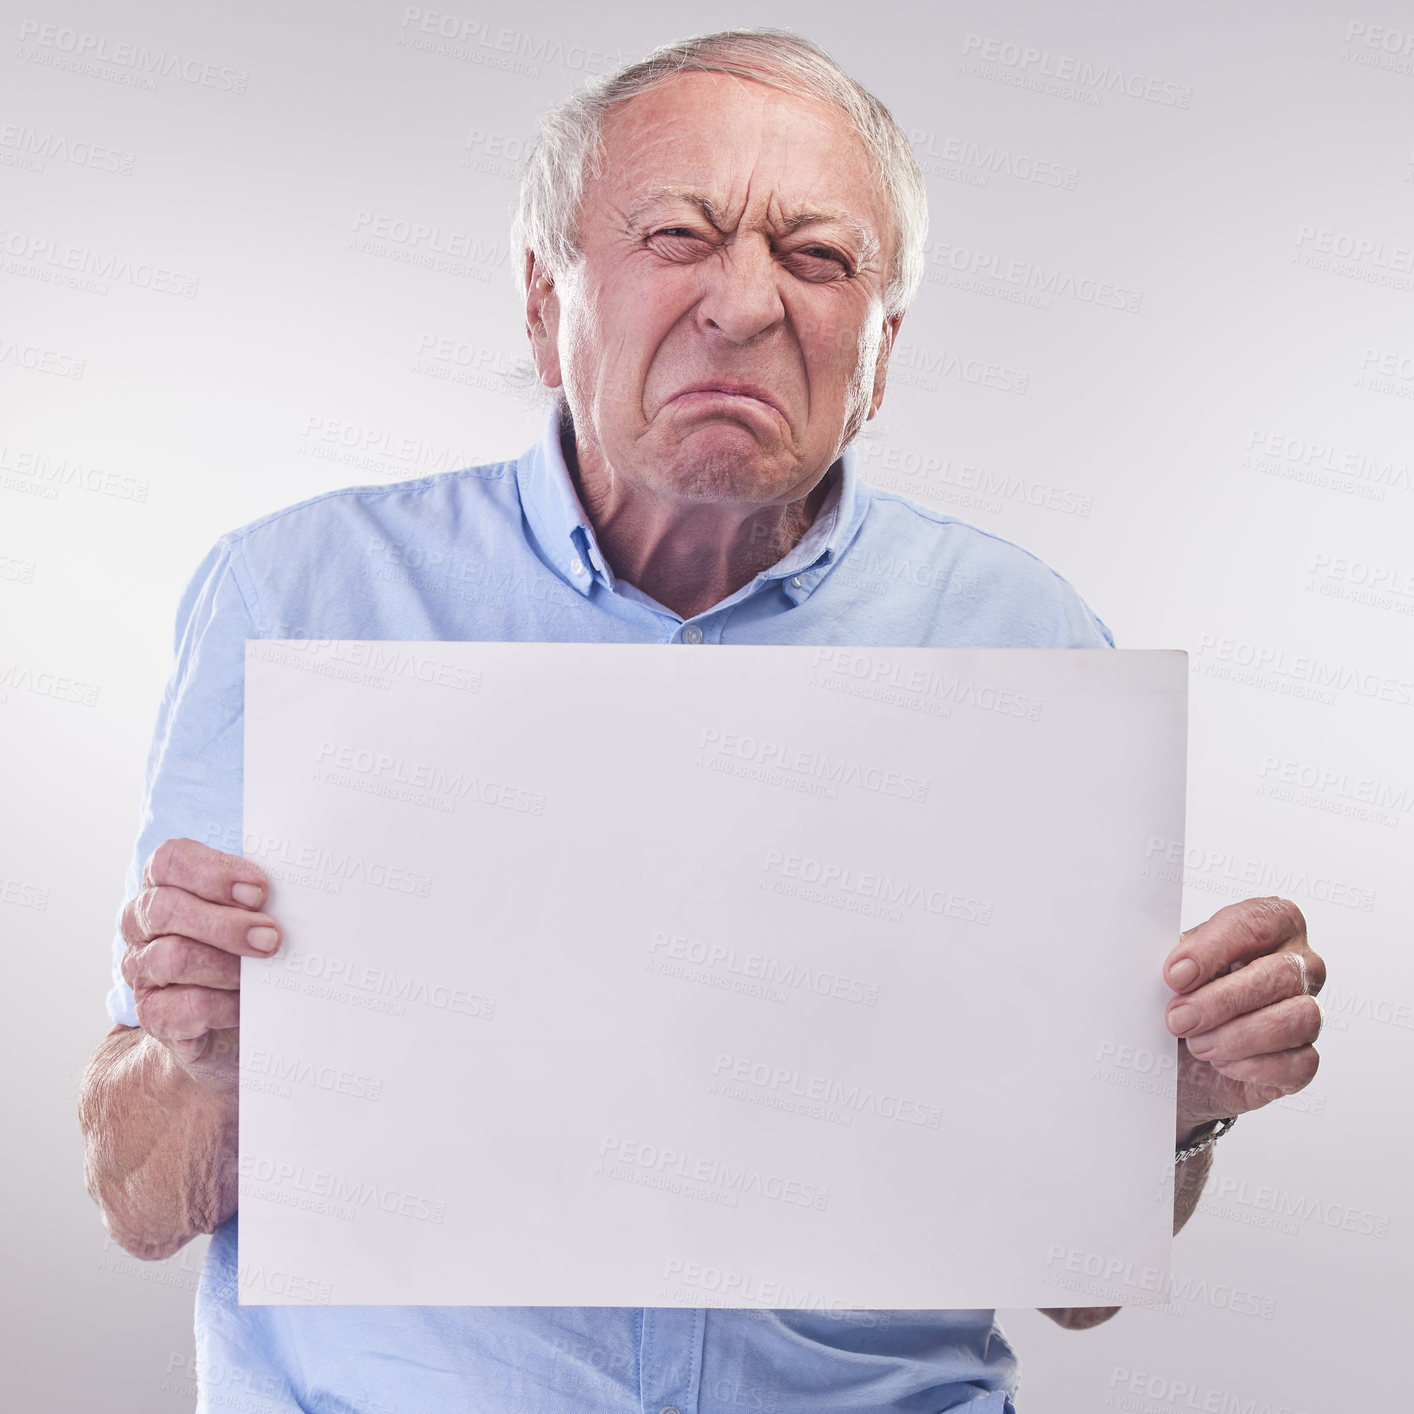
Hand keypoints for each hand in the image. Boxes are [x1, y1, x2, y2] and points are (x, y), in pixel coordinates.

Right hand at [120, 838, 277, 1090]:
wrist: (229, 1020)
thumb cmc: (244, 952)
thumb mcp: (251, 914)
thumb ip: (258, 898)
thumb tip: (296, 893)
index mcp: (165, 884)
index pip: (170, 860)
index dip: (215, 872)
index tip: (261, 891)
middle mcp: (142, 922)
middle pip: (165, 908)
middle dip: (226, 923)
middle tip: (271, 937)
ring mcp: (140, 969)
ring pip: (172, 957)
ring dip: (227, 964)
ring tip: (262, 971)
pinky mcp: (152, 1014)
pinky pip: (182, 1006)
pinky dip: (221, 1005)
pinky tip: (245, 1005)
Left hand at [1163, 897, 1324, 1145]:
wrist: (1179, 1049)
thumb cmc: (1182, 992)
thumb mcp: (1174, 965)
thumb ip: (1178, 959)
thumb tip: (1175, 971)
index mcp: (1273, 924)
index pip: (1256, 923)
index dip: (1212, 951)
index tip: (1175, 976)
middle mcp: (1300, 964)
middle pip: (1279, 975)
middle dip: (1222, 1001)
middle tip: (1178, 1019)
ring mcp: (1309, 1011)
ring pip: (1297, 1020)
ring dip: (1238, 1036)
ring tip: (1196, 1044)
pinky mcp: (1305, 1058)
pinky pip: (1299, 1063)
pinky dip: (1253, 1066)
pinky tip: (1221, 1064)